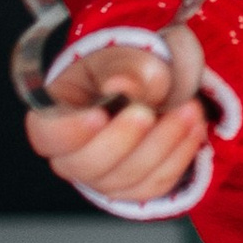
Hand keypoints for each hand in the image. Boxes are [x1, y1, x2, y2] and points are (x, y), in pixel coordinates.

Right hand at [23, 24, 209, 202]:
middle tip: (148, 112)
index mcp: (56, 117)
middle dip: (124, 139)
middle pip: (87, 165)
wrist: (153, 85)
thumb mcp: (124, 56)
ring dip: (162, 144)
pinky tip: (193, 128)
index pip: (48, 135)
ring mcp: (103, 177)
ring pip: (126, 178)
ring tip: (188, 110)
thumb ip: (125, 68)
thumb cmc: (126, 69)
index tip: (98, 114)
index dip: (70, 131)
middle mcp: (72, 155)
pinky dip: (179, 156)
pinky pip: (154, 183)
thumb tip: (123, 85)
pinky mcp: (134, 187)